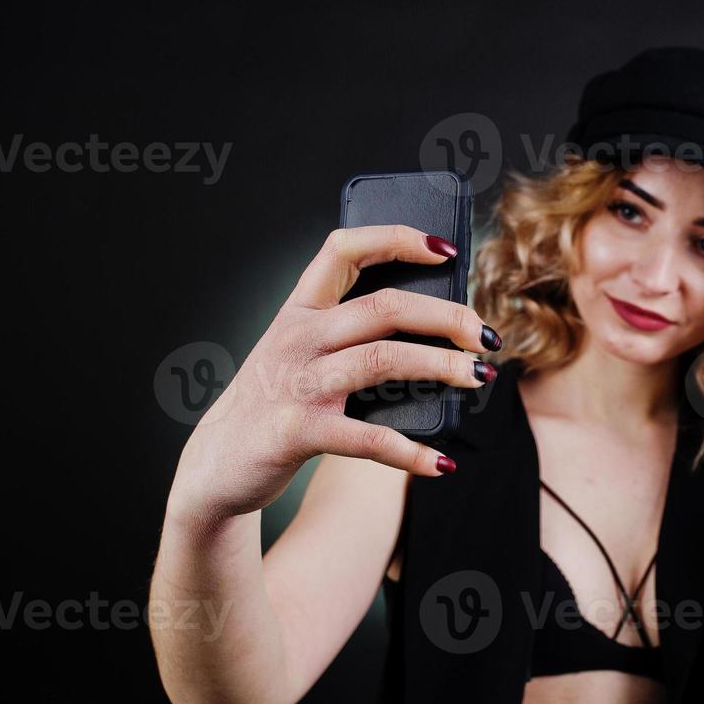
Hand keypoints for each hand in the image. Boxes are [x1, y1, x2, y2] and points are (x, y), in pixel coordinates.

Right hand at [167, 225, 498, 526]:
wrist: (217, 464)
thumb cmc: (275, 404)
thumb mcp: (300, 355)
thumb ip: (348, 337)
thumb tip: (435, 332)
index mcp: (300, 311)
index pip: (344, 249)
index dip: (396, 239)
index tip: (445, 250)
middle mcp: (299, 338)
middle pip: (384, 306)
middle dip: (446, 316)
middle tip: (486, 335)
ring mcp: (297, 383)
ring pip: (383, 360)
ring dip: (441, 367)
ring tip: (479, 377)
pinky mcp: (298, 431)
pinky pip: (368, 439)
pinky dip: (411, 452)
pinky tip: (442, 462)